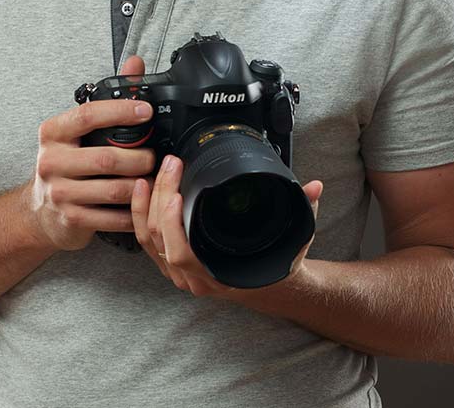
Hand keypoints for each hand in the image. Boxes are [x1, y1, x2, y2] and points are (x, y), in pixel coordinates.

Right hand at [28, 55, 155, 251]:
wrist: (39, 211)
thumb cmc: (65, 162)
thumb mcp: (79, 128)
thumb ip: (109, 96)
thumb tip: (134, 63)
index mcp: (53, 132)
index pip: (89, 116)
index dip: (120, 111)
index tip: (146, 111)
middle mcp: (51, 161)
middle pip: (107, 158)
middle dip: (140, 158)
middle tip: (155, 156)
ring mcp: (59, 193)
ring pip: (113, 189)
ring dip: (141, 185)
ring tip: (153, 179)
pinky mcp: (71, 220)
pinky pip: (112, 217)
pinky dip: (133, 211)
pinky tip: (142, 203)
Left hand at [127, 52, 322, 298]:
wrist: (272, 288)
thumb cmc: (276, 264)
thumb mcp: (295, 239)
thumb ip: (305, 209)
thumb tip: (314, 187)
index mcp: (219, 273)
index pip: (182, 254)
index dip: (171, 224)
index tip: (177, 192)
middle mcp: (194, 277)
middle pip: (159, 239)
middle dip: (160, 197)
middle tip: (171, 165)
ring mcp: (179, 272)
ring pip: (147, 240)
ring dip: (144, 205)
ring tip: (152, 173)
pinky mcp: (171, 263)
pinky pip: (145, 242)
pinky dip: (138, 215)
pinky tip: (140, 191)